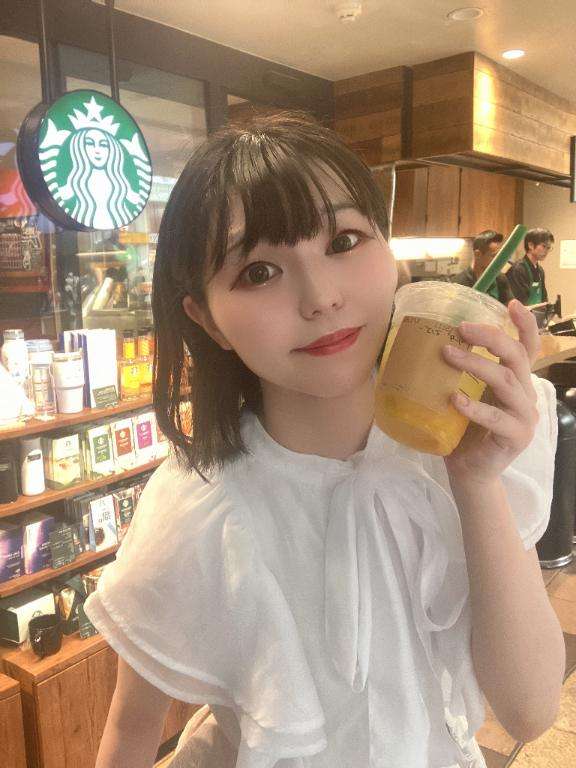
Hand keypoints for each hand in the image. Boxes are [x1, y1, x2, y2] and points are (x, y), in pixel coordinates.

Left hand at [442, 299, 540, 486]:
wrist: (468, 472)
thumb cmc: (462, 429)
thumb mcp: (462, 393)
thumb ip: (456, 372)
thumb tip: (424, 341)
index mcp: (515, 381)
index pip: (527, 347)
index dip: (524, 324)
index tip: (511, 303)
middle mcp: (525, 394)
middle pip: (516, 357)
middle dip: (490, 337)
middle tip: (460, 329)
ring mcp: (524, 416)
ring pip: (506, 381)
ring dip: (475, 365)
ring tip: (446, 354)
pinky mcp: (517, 437)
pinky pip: (497, 418)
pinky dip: (476, 407)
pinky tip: (455, 400)